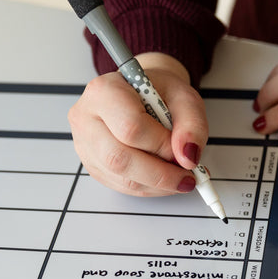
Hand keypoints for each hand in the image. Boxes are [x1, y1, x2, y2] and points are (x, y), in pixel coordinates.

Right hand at [68, 53, 208, 195]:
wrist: (143, 95)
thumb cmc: (159, 92)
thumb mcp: (184, 98)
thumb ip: (192, 125)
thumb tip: (188, 157)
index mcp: (104, 91)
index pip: (130, 127)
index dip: (161, 145)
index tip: (183, 151)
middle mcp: (87, 118)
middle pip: (119, 159)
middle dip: (160, 174)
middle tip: (187, 177)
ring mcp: (85, 145)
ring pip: (121, 177)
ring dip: (157, 185)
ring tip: (180, 177)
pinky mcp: (92, 165)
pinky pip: (121, 186)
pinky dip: (149, 188)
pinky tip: (164, 179)